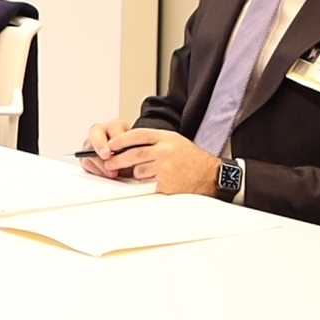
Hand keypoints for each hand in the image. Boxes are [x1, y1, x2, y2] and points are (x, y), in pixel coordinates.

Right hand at [79, 119, 131, 178]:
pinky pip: (86, 162)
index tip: (118, 147)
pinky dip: (96, 169)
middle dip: (100, 145)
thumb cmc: (133, 151)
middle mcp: (101, 132)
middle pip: (95, 134)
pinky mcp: (86, 157)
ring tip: (112, 172)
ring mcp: (91, 144)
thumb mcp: (138, 148)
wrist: (131, 160)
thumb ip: (134, 149)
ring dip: (100, 162)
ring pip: (89, 150)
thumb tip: (131, 154)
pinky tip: (105, 173)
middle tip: (106, 156)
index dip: (116, 138)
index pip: (113, 127)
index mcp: (115, 126)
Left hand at [99, 128, 221, 196]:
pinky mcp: (165, 183)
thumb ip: (153, 141)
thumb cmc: (191, 158)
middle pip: (132, 154)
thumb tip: (126, 146)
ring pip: (137, 171)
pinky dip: (146, 183)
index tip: (110, 144)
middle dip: (117, 160)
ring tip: (149, 173)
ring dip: (137, 173)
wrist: (210, 175)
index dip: (120, 140)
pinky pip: (145, 184)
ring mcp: (165, 168)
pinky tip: (156, 181)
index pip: (136, 135)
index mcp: (166, 138)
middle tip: (108, 163)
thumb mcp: (174, 140)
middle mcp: (164, 151)